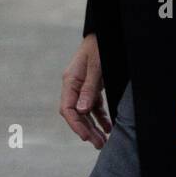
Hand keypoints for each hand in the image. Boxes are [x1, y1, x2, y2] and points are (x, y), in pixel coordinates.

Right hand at [60, 33, 112, 147]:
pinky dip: (100, 116)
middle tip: (99, 144)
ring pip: (85, 112)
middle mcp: (74, 85)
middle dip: (86, 130)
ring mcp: (82, 86)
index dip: (75, 125)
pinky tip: (107, 126)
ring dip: (93, 127)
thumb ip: (89, 88)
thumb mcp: (96, 66)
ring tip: (103, 141)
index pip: (68, 109)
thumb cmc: (99, 46)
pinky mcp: (91, 86)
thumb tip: (82, 111)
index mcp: (70, 80)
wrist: (105, 31)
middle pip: (77, 114)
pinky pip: (94, 105)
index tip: (85, 137)